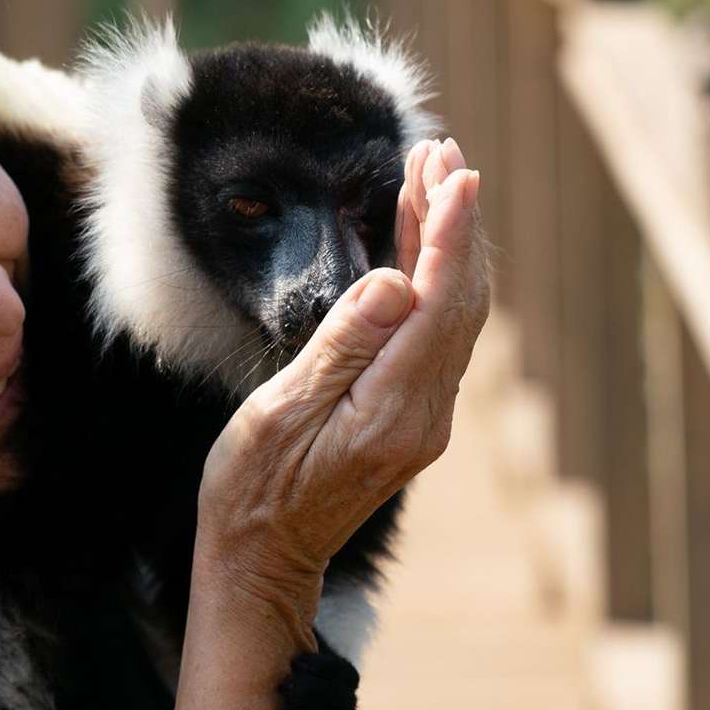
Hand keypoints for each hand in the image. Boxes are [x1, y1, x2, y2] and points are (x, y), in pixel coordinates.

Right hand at [198, 137, 491, 591]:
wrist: (261, 560)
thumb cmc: (252, 489)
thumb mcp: (280, 413)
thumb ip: (341, 346)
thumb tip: (393, 280)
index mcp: (394, 408)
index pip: (435, 300)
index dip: (447, 230)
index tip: (453, 172)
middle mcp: (425, 411)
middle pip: (456, 297)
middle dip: (453, 219)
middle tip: (441, 149)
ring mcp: (423, 415)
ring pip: (452, 310)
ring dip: (446, 241)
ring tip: (431, 174)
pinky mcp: (410, 415)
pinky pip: (434, 331)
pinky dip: (432, 275)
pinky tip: (415, 243)